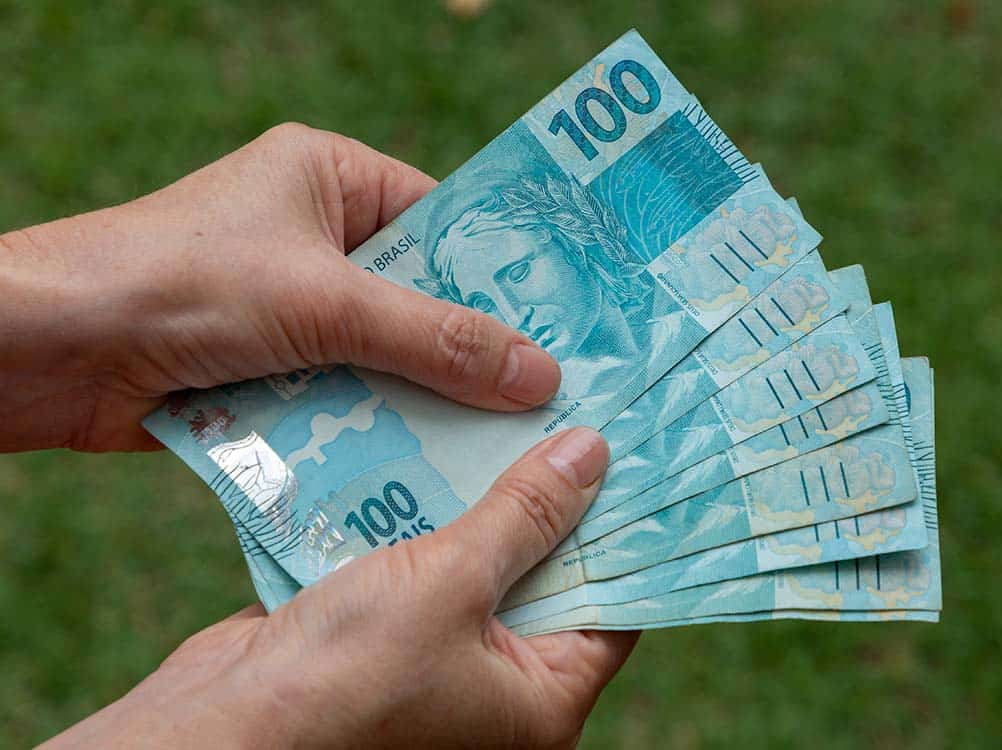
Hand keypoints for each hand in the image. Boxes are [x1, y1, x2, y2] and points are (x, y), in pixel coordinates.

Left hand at [0, 123, 560, 452]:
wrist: (48, 352)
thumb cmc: (182, 284)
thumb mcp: (328, 302)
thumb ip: (437, 339)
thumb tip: (541, 376)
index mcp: (331, 177)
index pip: (442, 222)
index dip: (500, 274)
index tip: (565, 324)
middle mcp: (314, 235)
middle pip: (419, 297)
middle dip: (467, 351)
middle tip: (546, 399)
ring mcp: (289, 305)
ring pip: (385, 354)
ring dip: (422, 399)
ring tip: (503, 444)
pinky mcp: (268, 366)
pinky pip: (344, 394)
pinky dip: (373, 427)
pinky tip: (427, 468)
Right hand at [45, 427, 637, 748]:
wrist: (213, 730)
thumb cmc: (345, 680)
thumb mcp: (453, 584)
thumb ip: (523, 516)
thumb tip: (593, 454)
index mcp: (540, 699)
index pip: (612, 606)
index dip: (620, 530)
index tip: (628, 455)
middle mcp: (496, 683)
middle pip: (544, 574)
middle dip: (545, 499)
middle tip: (563, 415)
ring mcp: (435, 656)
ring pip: (476, 560)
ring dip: (477, 496)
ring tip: (502, 412)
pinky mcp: (380, 630)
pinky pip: (418, 561)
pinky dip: (420, 512)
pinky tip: (428, 445)